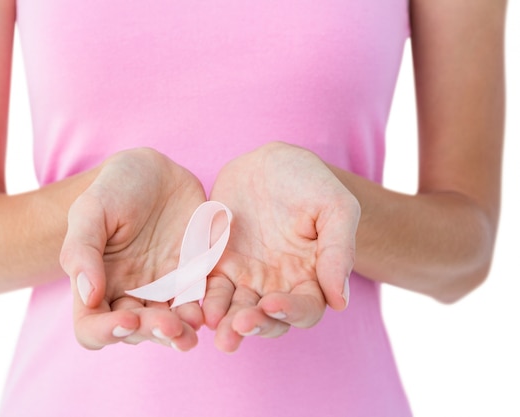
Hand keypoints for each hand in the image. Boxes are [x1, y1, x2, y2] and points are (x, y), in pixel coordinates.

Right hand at [60, 148, 206, 350]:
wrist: (154, 171)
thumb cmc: (113, 188)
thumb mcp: (90, 210)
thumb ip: (82, 250)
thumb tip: (88, 296)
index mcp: (95, 284)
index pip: (91, 327)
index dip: (105, 332)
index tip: (126, 320)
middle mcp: (128, 295)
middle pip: (136, 332)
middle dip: (151, 332)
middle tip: (168, 325)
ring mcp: (162, 290)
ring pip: (169, 327)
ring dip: (179, 334)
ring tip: (191, 327)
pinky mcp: (192, 278)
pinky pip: (198, 303)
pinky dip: (203, 312)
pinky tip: (208, 311)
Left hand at [204, 142, 359, 351]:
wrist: (270, 162)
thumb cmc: (310, 183)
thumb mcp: (335, 207)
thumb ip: (339, 251)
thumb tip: (339, 301)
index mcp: (310, 277)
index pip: (306, 308)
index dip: (292, 312)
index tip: (273, 304)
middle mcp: (277, 285)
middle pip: (268, 320)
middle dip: (254, 325)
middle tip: (239, 326)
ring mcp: (245, 276)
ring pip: (235, 310)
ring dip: (226, 321)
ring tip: (216, 324)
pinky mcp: (218, 264)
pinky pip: (209, 287)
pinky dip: (203, 298)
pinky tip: (197, 305)